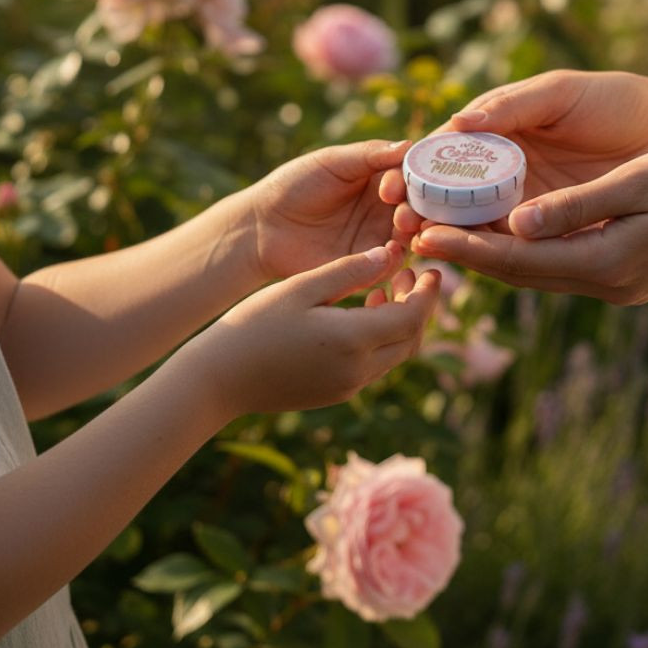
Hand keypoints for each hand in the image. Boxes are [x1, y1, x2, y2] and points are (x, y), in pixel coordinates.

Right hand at [189, 240, 440, 418]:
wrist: (217, 380)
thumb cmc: (254, 326)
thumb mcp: (301, 288)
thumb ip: (349, 271)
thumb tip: (389, 254)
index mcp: (354, 341)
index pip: (413, 317)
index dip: (428, 292)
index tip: (430, 268)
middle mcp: (359, 371)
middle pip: (412, 339)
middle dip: (419, 306)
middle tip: (410, 274)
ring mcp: (348, 387)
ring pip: (396, 354)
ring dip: (400, 323)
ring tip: (383, 288)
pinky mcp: (336, 393)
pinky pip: (375, 365)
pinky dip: (381, 339)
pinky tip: (361, 313)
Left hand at [243, 139, 410, 280]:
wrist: (262, 227)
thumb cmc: (293, 185)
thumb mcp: (332, 162)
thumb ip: (370, 155)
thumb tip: (410, 144)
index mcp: (380, 176)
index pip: (411, 175)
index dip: (414, 178)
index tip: (396, 185)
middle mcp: (386, 207)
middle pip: (418, 206)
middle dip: (419, 207)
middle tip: (405, 211)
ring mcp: (379, 236)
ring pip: (410, 234)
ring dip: (412, 230)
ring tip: (403, 226)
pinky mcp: (368, 265)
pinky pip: (391, 263)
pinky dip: (396, 257)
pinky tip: (390, 251)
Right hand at [380, 70, 647, 239]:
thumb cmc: (615, 100)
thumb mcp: (560, 93)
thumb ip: (512, 106)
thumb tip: (458, 123)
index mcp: (499, 133)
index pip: (444, 156)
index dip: (416, 171)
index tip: (393, 186)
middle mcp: (506, 173)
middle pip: (452, 197)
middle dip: (423, 211)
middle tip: (402, 224)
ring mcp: (529, 204)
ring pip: (480, 226)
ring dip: (452, 237)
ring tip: (425, 244)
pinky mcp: (556, 231)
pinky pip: (519, 247)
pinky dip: (495, 253)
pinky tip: (473, 259)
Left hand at [409, 144, 647, 303]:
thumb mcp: (639, 184)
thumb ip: (575, 207)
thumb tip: (515, 223)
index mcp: (605, 263)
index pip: (518, 258)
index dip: (466, 246)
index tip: (420, 234)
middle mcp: (606, 282)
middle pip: (521, 272)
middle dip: (469, 254)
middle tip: (416, 235)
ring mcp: (619, 283)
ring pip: (539, 271)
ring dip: (494, 255)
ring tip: (449, 233)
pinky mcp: (629, 274)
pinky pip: (563, 265)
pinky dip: (528, 251)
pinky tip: (509, 232)